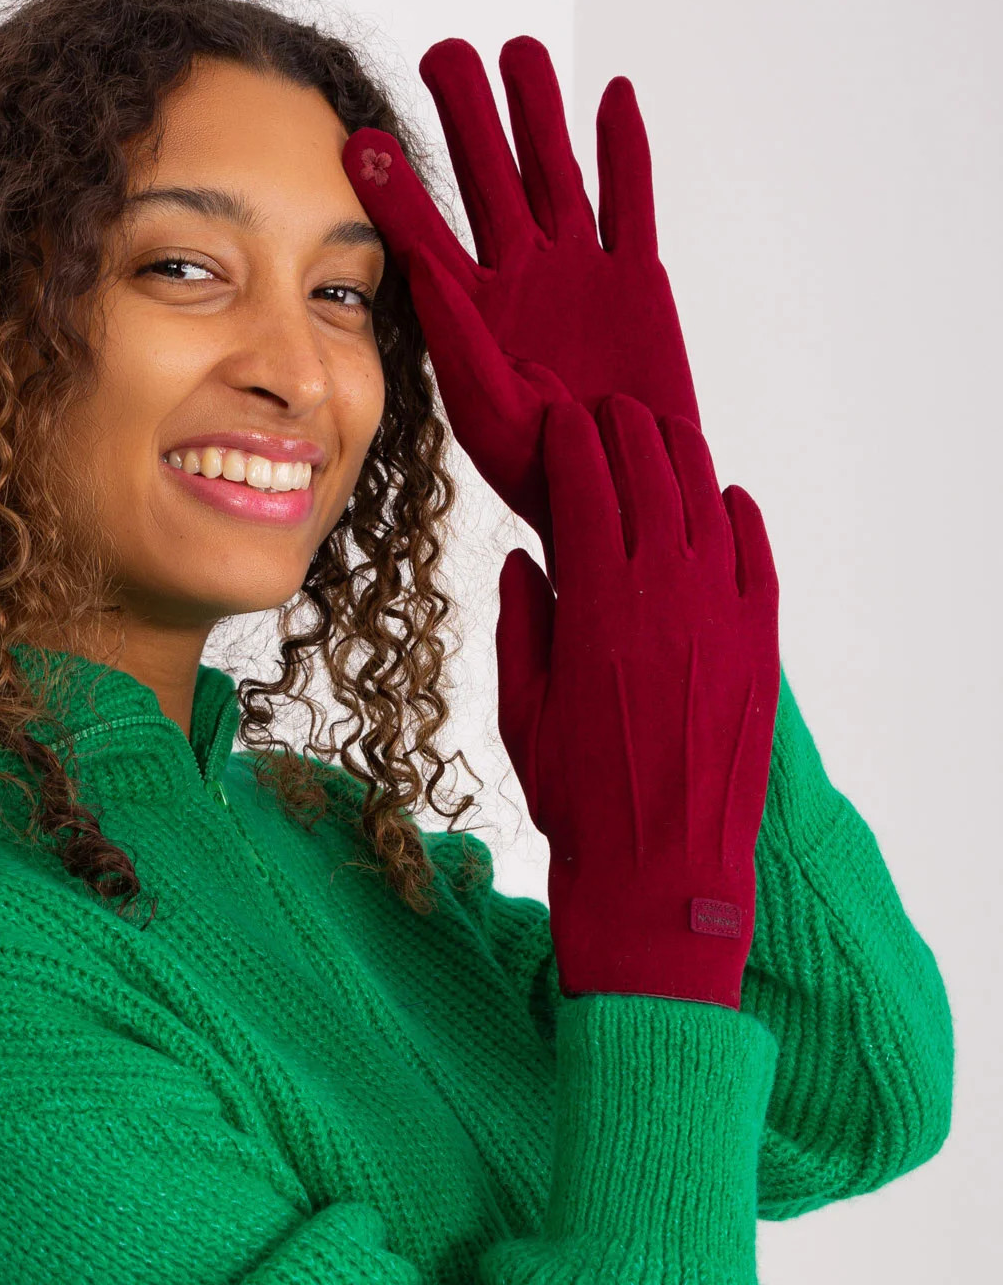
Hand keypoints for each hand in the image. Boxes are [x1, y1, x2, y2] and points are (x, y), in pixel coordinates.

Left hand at [344, 38, 697, 552]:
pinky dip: (624, 150)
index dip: (394, 188)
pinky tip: (610, 96)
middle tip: (446, 56)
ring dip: (538, 114)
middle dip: (468, 119)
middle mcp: (518, 281)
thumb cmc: (544, 469)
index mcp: (469, 313)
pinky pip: (628, 202)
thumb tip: (425, 268)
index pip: (423, 235)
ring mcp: (577, 273)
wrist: (617, 492)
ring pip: (554, 173)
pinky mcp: (634, 279)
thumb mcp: (484, 407)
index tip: (359, 139)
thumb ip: (458, 338)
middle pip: (488, 182)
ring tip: (520, 50)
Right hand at [497, 396, 778, 1008]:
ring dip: (680, 457)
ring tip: (661, 435)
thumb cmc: (579, 800)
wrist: (662, 871)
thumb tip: (525, 561)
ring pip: (706, 498)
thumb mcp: (523, 713)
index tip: (556, 421)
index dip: (569, 440)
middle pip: (649, 471)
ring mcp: (723, 612)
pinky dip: (739, 514)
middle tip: (607, 413)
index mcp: (596, 602)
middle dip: (623, 430)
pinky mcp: (762, 642)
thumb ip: (521, 626)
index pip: (585, 481)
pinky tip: (724, 499)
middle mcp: (667, 590)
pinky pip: (757, 553)